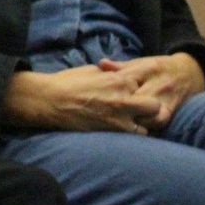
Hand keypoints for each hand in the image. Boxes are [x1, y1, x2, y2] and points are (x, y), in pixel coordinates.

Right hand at [1, 65, 163, 133]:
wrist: (49, 100)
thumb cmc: (67, 83)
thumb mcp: (92, 70)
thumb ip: (111, 74)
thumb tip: (120, 74)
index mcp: (119, 79)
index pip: (145, 84)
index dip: (140, 88)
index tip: (133, 92)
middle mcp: (124, 97)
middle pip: (154, 105)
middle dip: (149, 107)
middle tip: (138, 109)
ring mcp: (121, 116)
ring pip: (149, 123)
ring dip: (142, 122)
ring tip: (130, 121)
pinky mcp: (114, 130)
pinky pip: (136, 134)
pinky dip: (132, 133)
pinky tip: (123, 129)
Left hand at [97, 53, 204, 130]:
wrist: (190, 72)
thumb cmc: (157, 68)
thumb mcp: (140, 63)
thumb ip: (120, 66)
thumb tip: (100, 64)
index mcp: (147, 69)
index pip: (126, 79)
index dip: (111, 88)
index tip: (99, 95)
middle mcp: (158, 83)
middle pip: (137, 98)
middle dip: (121, 106)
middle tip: (106, 112)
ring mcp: (166, 97)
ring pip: (149, 112)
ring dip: (135, 119)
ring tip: (122, 121)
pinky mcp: (173, 109)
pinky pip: (160, 120)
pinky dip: (148, 125)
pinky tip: (137, 126)